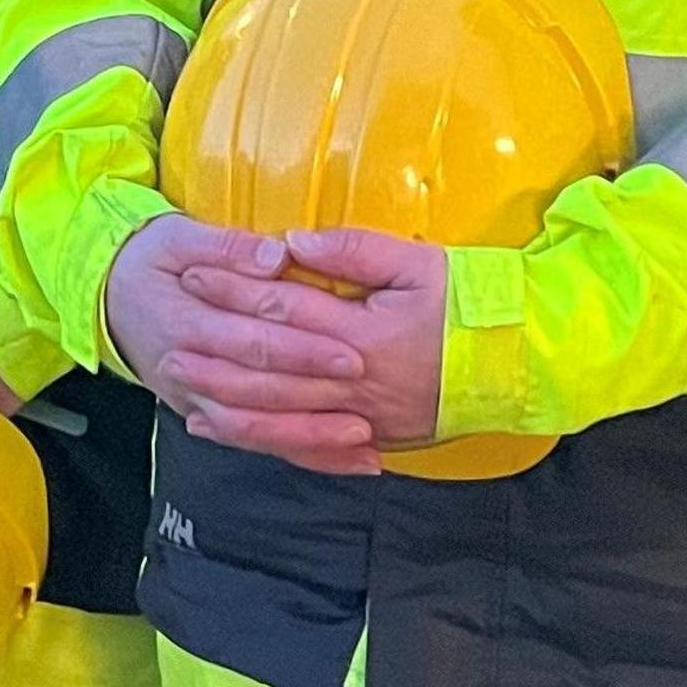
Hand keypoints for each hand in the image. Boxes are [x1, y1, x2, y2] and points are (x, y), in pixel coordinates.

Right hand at [102, 216, 376, 474]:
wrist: (105, 295)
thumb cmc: (148, 258)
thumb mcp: (177, 235)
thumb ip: (228, 246)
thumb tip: (277, 255)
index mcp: (184, 322)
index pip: (250, 342)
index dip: (301, 352)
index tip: (351, 356)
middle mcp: (186, 369)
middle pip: (256, 392)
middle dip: (314, 400)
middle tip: (367, 403)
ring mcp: (192, 399)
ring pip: (253, 429)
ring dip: (308, 438)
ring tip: (362, 441)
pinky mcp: (202, 414)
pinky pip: (250, 441)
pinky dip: (294, 452)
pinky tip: (338, 460)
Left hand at [180, 227, 446, 453]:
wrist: (519, 364)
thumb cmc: (469, 305)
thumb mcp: (418, 263)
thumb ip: (354, 251)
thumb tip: (295, 241)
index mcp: (363, 334)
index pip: (284, 308)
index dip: (235, 289)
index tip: (194, 273)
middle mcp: (353, 383)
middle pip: (270, 369)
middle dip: (216, 353)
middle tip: (167, 339)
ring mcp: (360, 418)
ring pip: (279, 416)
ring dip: (227, 403)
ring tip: (184, 387)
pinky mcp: (369, 438)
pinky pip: (304, 445)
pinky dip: (262, 438)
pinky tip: (226, 428)